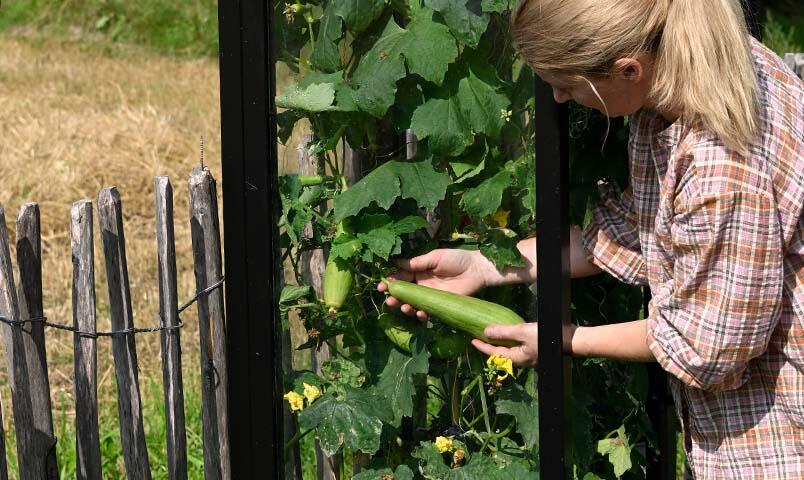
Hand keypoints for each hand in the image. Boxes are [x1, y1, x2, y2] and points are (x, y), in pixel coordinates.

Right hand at [377, 249, 499, 319]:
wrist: (477, 269)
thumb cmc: (456, 259)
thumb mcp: (435, 257)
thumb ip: (417, 262)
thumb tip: (396, 263)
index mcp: (419, 270)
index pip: (401, 277)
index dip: (390, 282)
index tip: (381, 286)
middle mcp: (422, 284)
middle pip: (404, 292)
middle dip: (395, 297)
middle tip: (389, 299)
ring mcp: (430, 296)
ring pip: (413, 303)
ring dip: (405, 306)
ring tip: (403, 307)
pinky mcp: (439, 305)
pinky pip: (427, 311)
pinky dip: (421, 314)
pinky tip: (418, 313)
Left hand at [472, 324, 538, 366]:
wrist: (564, 342)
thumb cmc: (542, 337)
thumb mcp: (523, 332)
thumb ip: (505, 332)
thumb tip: (485, 332)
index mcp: (517, 358)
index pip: (495, 353)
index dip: (483, 347)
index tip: (473, 341)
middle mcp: (523, 361)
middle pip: (502, 355)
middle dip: (491, 348)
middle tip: (481, 340)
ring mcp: (529, 358)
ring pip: (510, 353)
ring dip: (500, 346)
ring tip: (493, 339)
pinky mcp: (535, 352)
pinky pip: (517, 349)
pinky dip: (509, 343)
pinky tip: (510, 338)